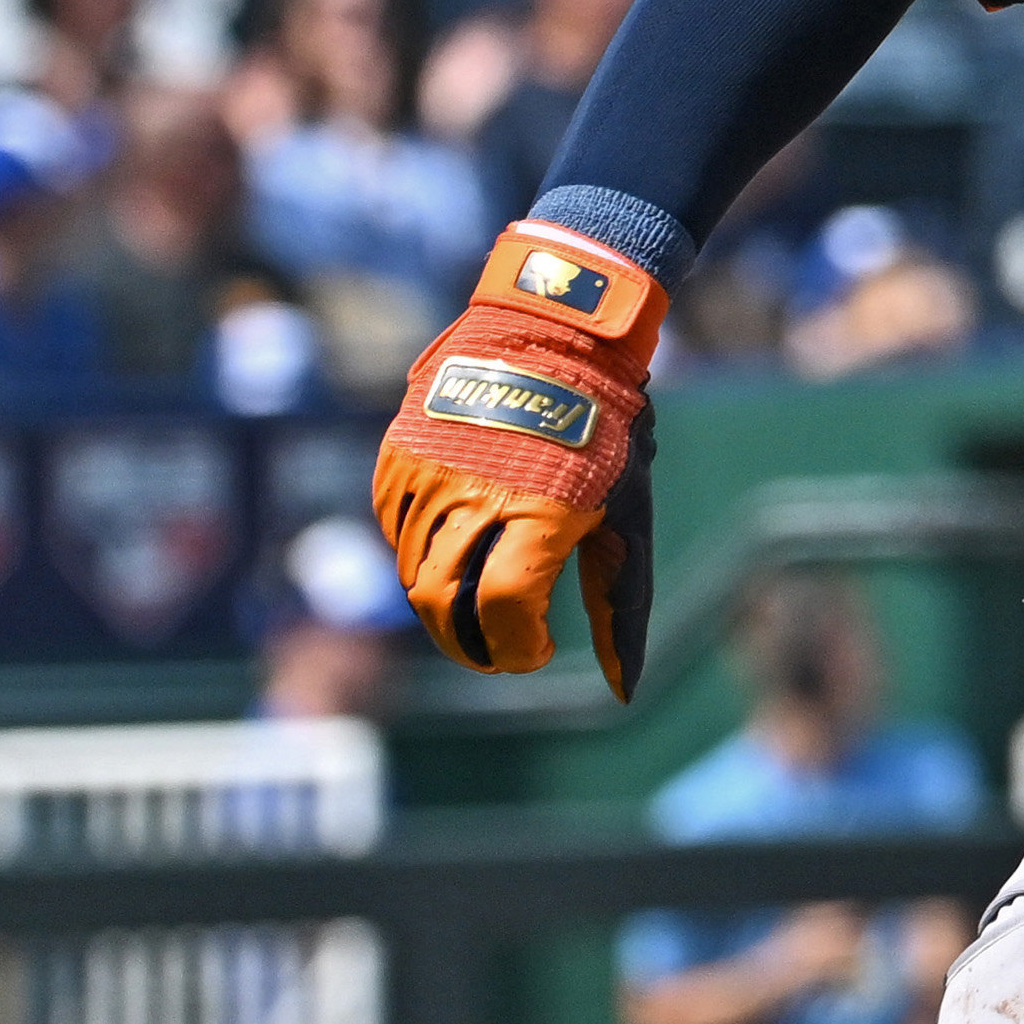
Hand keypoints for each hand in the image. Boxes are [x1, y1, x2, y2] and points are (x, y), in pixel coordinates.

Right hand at [372, 220, 665, 693]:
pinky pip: (397, 527)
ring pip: (412, 570)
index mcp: (539, 512)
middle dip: (467, 643)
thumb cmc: (607, 435)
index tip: (533, 650)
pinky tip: (456, 548)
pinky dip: (420, 554)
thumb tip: (623, 691)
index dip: (511, 646)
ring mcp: (430, 470)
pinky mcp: (401, 452)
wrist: (554, 332)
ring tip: (478, 600)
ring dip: (442, 603)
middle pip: (441, 602)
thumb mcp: (627, 519)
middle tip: (498, 649)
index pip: (500, 609)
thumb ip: (620, 608)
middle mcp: (475, 493)